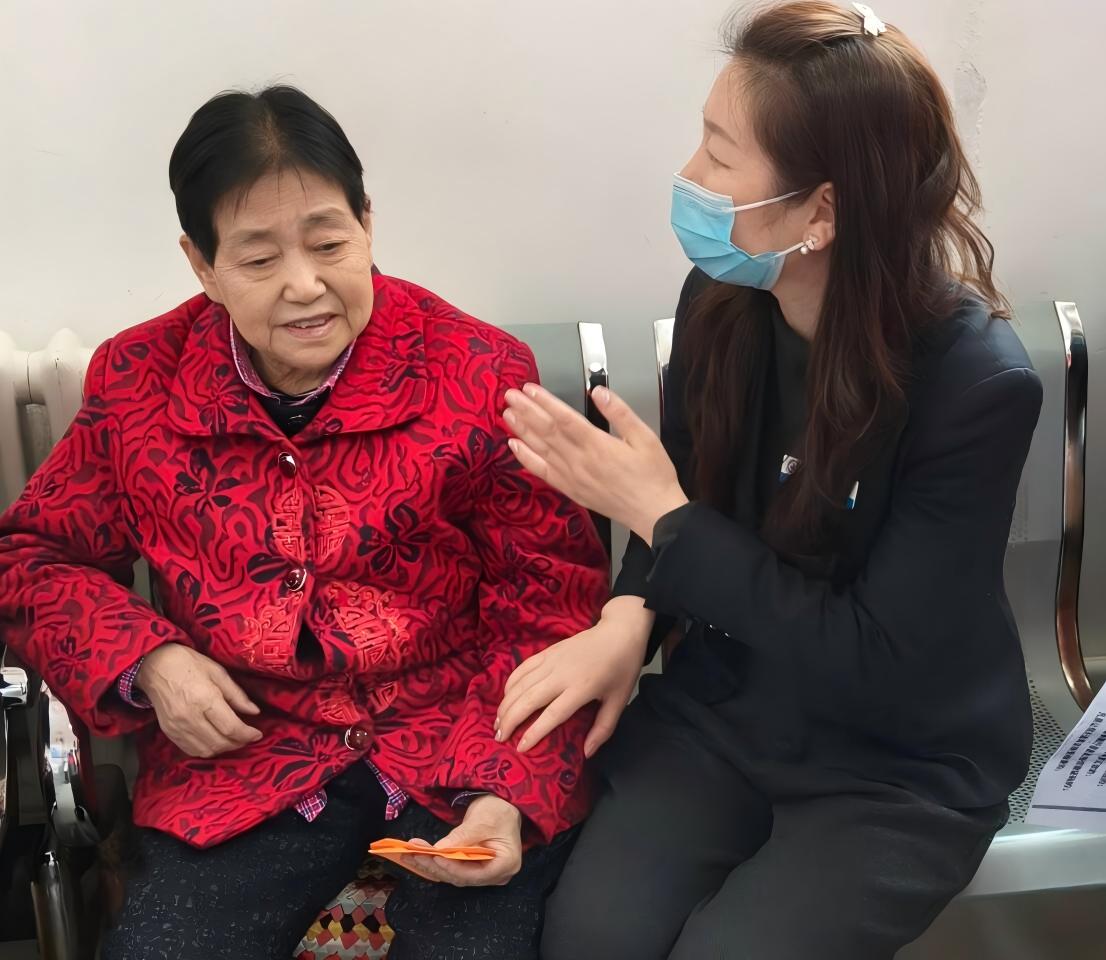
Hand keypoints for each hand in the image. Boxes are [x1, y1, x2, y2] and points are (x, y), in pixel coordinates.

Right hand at [137, 642, 262, 757]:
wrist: (154, 666)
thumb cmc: (188, 664)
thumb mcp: (218, 672)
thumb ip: (237, 695)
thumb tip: (255, 711)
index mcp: (204, 699)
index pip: (230, 727)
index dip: (247, 734)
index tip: (257, 733)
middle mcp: (189, 717)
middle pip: (219, 743)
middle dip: (238, 743)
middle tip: (248, 737)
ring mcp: (177, 727)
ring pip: (206, 751)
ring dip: (223, 749)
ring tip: (234, 740)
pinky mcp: (169, 732)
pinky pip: (191, 750)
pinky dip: (207, 750)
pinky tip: (215, 740)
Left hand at [405, 795, 523, 886]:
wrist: (502, 805)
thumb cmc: (498, 811)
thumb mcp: (481, 821)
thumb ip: (462, 837)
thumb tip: (439, 848)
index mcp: (506, 864)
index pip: (476, 874)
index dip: (454, 868)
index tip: (435, 856)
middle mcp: (496, 875)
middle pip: (462, 877)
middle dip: (437, 866)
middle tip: (416, 853)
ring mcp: (484, 873)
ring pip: (454, 875)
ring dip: (432, 865)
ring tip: (411, 854)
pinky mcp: (473, 868)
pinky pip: (453, 869)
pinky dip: (437, 862)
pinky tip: (420, 855)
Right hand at [496, 595, 653, 757]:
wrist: (619, 632)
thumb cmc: (621, 669)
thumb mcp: (619, 701)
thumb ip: (603, 729)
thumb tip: (586, 753)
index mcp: (582, 688)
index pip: (553, 714)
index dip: (534, 732)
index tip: (520, 747)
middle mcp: (562, 674)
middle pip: (529, 699)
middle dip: (511, 720)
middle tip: (499, 737)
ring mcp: (552, 660)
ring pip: (521, 684)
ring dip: (506, 704)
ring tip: (497, 722)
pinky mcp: (547, 652)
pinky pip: (523, 668)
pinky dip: (510, 683)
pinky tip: (505, 697)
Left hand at [503, 384, 687, 542]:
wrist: (654, 513)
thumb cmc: (653, 475)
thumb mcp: (645, 437)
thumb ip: (620, 413)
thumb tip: (599, 392)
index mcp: (598, 445)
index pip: (563, 418)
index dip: (544, 402)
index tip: (529, 389)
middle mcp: (580, 461)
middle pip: (546, 432)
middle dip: (526, 411)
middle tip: (509, 396)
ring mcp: (572, 477)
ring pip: (541, 450)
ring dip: (522, 430)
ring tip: (507, 414)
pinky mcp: (571, 490)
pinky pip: (543, 473)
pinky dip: (527, 459)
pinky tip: (515, 447)